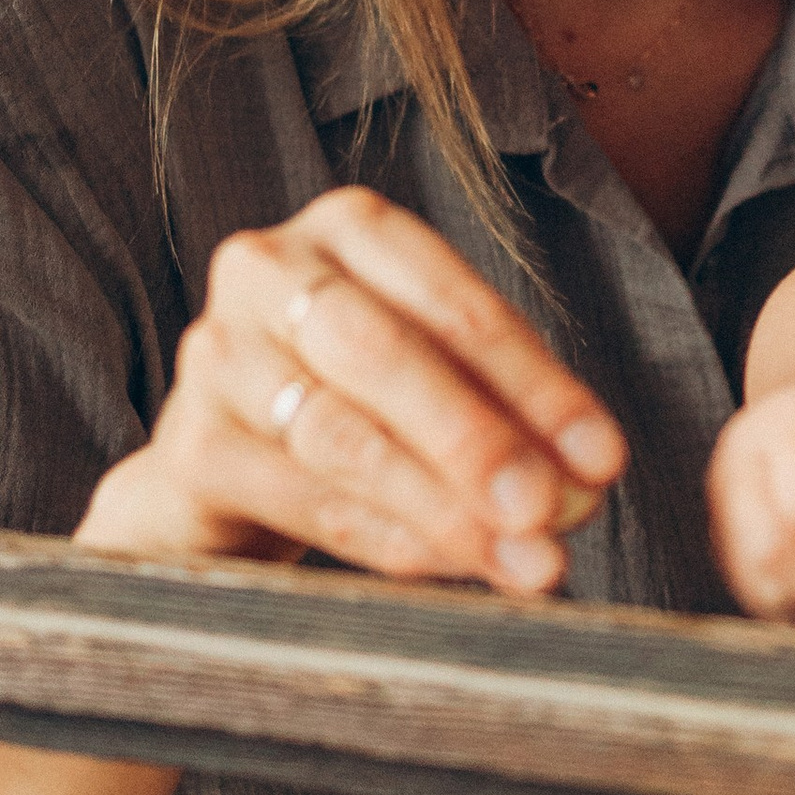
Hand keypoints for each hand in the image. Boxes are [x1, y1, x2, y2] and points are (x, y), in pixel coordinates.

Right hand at [77, 186, 628, 592]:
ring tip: (523, 560)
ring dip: (444, 507)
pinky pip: (302, 498)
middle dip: (479, 439)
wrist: (221, 464)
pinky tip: (444, 565)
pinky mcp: (191, 446)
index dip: (537, 385)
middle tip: (553, 509)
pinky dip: (384, 538)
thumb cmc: (355, 399)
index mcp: (350, 228)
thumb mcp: (433, 376)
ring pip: (342, 434)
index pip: (454, 304)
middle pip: (384, 354)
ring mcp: (217, 355)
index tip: (603, 459)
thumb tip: (585, 480)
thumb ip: (504, 409)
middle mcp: (270, 270)